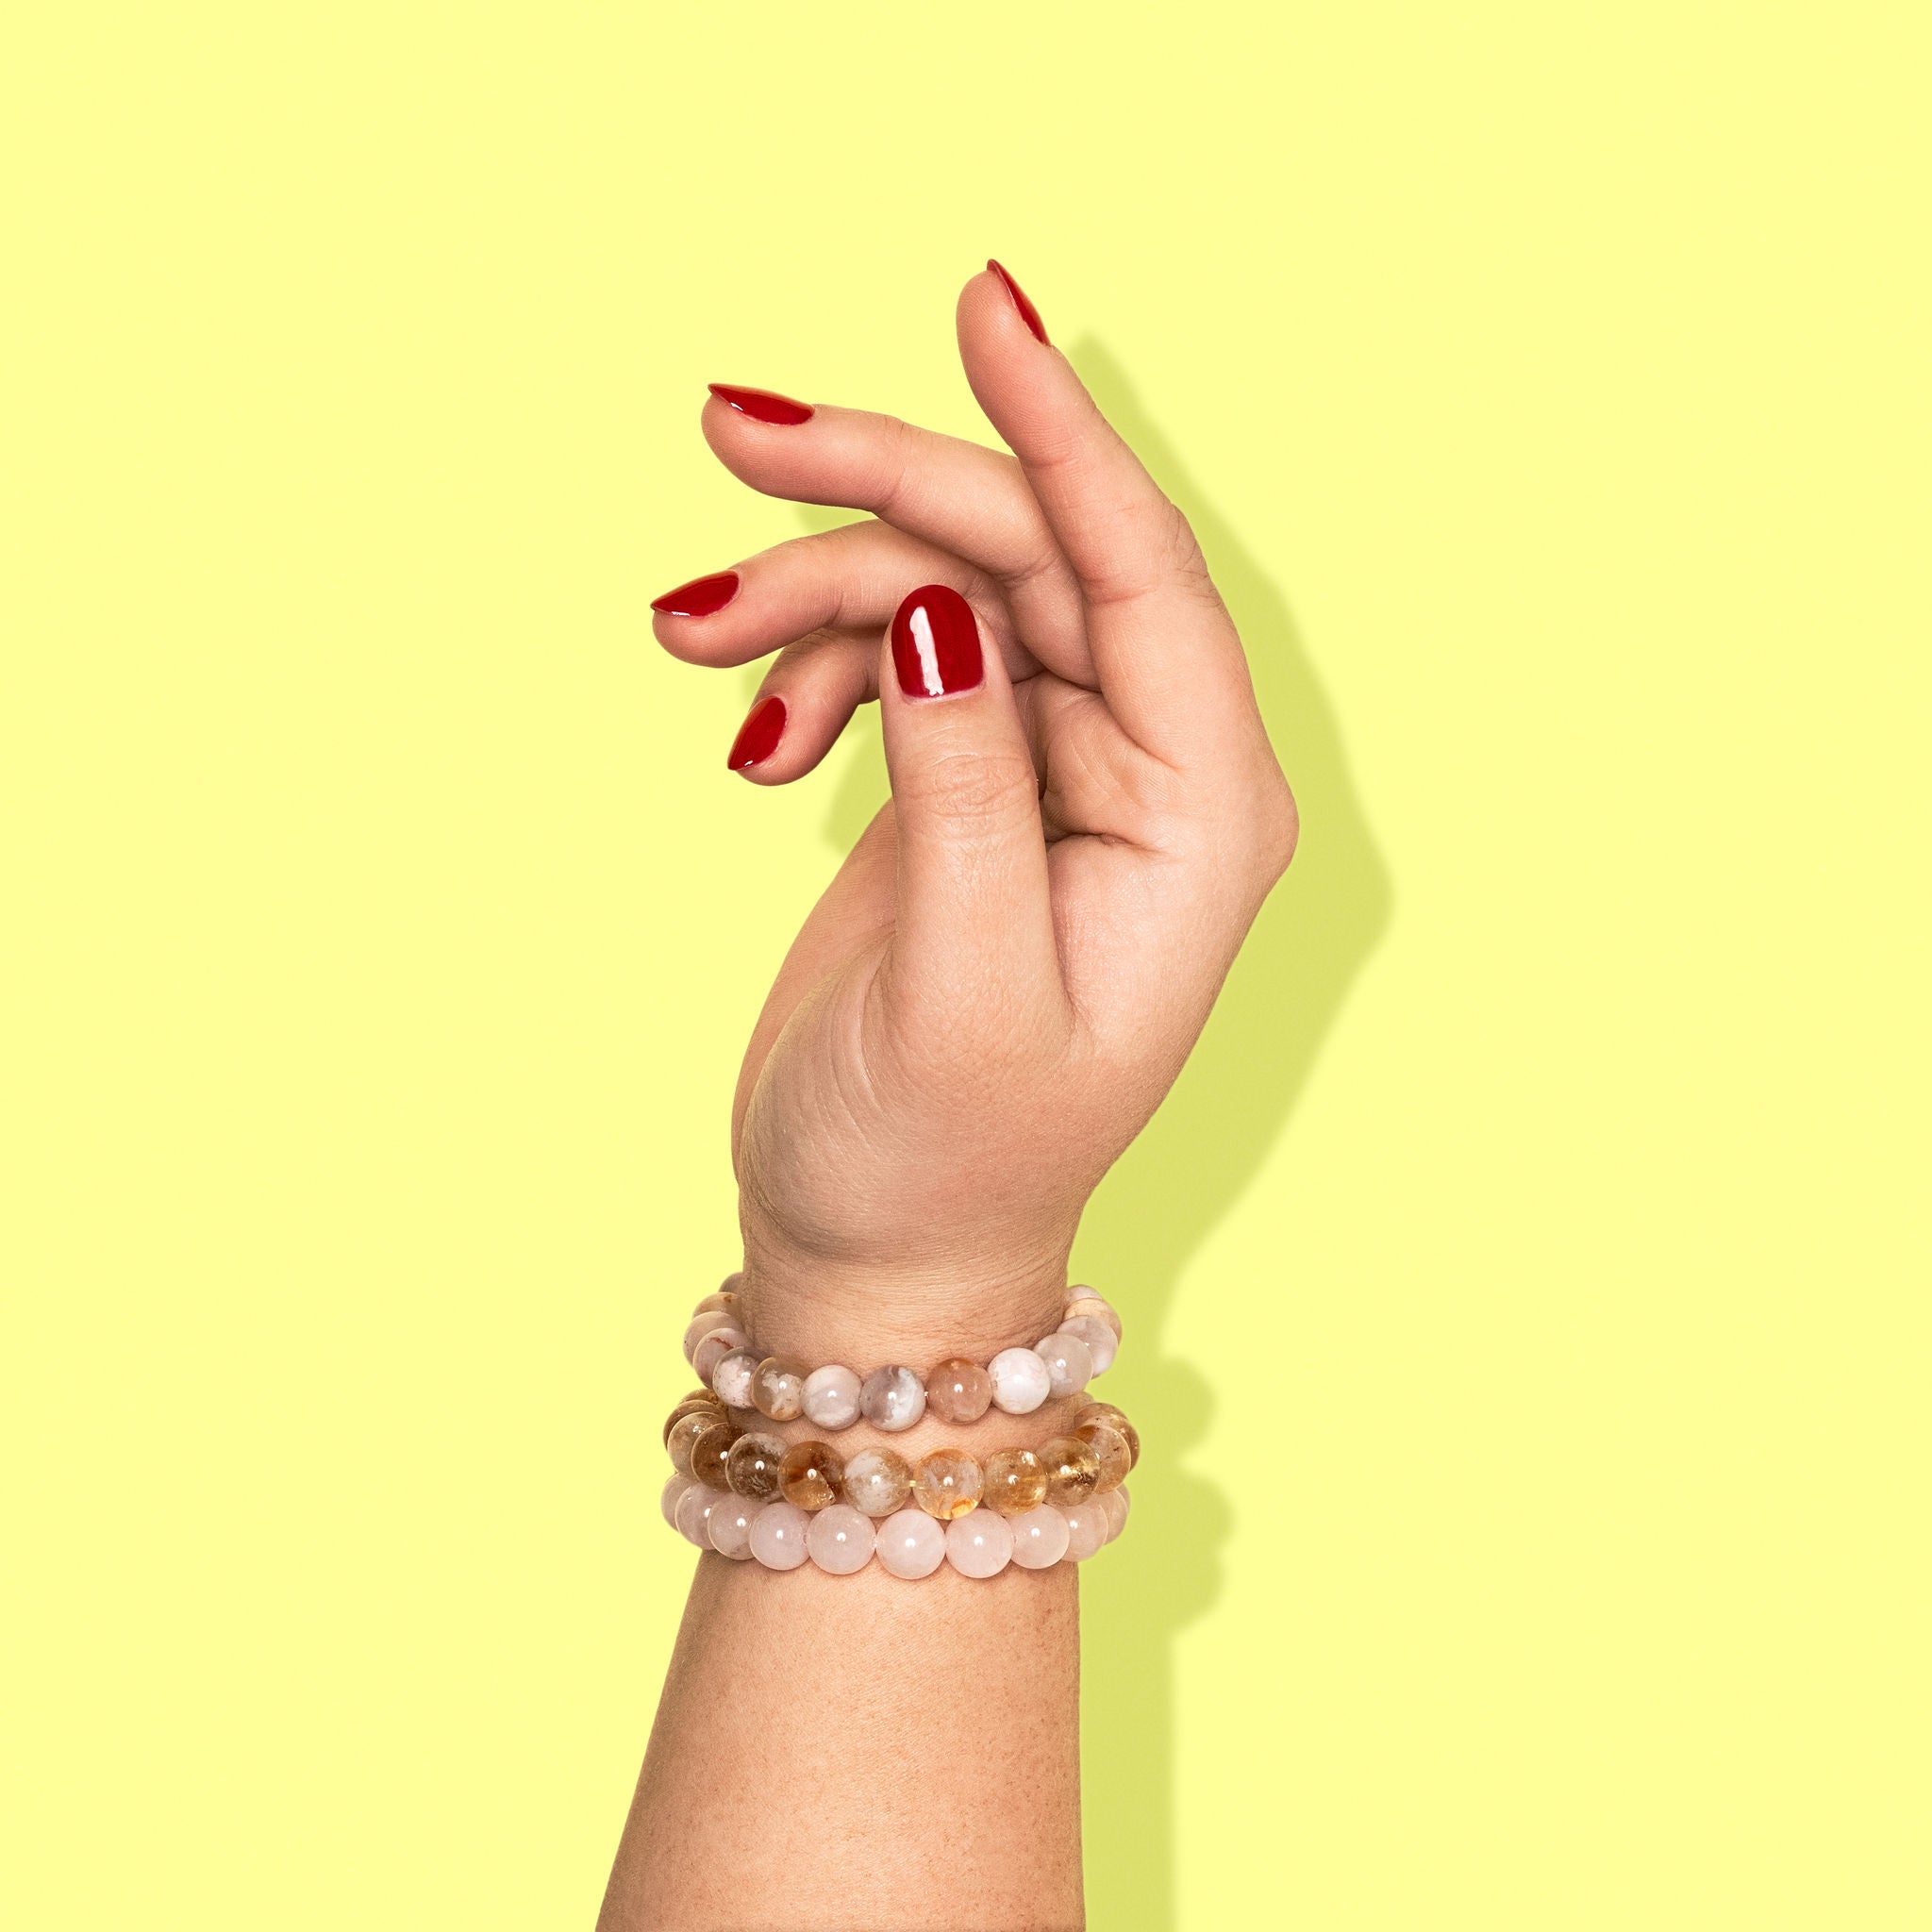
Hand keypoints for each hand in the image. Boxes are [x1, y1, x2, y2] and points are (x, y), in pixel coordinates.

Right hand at [653, 266, 1296, 1360]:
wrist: (879, 1247)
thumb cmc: (939, 1157)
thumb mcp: (956, 987)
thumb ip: (965, 789)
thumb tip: (937, 602)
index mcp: (1199, 818)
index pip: (1145, 575)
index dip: (1059, 434)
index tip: (977, 306)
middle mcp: (1148, 769)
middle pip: (1028, 556)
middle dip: (880, 497)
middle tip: (733, 431)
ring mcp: (1056, 763)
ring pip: (942, 591)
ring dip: (811, 587)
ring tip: (686, 635)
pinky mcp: (973, 772)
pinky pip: (894, 650)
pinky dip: (808, 659)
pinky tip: (747, 737)